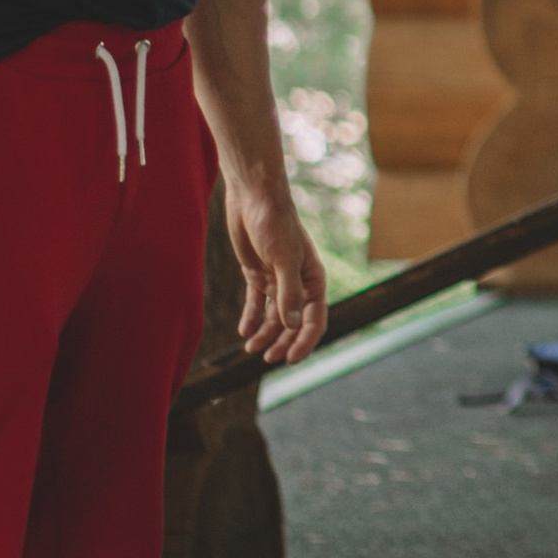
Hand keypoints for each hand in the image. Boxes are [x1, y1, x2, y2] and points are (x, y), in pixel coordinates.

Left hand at [224, 181, 329, 365]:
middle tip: (268, 358)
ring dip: (265, 333)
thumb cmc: (275, 223)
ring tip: (251, 349)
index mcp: (313, 279)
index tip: (290, 360)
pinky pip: (257, 303)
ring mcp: (276, 278)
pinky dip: (252, 318)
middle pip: (294, 322)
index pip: (313, 319)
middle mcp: (297, 282)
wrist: (253, 197)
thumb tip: (291, 327)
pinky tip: (244, 332)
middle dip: (283, 342)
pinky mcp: (257, 273)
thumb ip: (288, 293)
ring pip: (275, 315)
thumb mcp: (283, 259)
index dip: (304, 341)